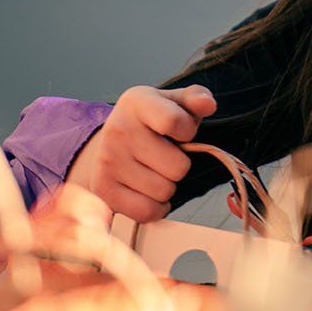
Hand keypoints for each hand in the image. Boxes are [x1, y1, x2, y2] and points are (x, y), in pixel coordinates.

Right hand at [66, 84, 216, 222]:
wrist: (109, 142)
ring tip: (155, 172)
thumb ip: (196, 98)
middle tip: (166, 157)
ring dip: (168, 186)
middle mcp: (118, 129)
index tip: (182, 133)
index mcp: (137, 102)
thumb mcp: (173, 103)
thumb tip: (209, 105)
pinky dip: (155, 207)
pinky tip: (149, 192)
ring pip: (164, 191)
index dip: (188, 132)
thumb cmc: (151, 122)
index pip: (173, 122)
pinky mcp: (103, 189)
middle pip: (178, 167)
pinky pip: (146, 211)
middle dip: (180, 165)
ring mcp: (108, 160)